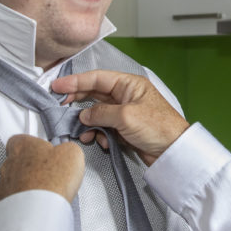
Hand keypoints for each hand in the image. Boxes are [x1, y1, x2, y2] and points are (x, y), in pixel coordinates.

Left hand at [0, 134, 84, 201]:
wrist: (38, 210)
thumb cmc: (51, 180)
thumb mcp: (72, 153)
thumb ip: (67, 148)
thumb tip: (68, 152)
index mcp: (21, 146)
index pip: (21, 138)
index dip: (34, 144)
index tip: (44, 149)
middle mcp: (8, 163)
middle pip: (19, 160)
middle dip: (33, 166)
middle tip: (50, 172)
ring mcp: (4, 184)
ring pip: (16, 180)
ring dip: (29, 184)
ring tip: (47, 190)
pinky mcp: (4, 202)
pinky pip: (15, 198)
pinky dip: (26, 200)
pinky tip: (40, 202)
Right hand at [51, 70, 189, 165]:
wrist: (173, 151)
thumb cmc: (158, 127)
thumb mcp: (125, 116)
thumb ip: (100, 113)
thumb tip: (84, 116)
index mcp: (129, 84)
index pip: (96, 78)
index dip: (75, 81)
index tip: (57, 86)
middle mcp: (126, 96)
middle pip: (94, 94)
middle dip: (77, 100)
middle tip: (60, 105)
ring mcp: (125, 113)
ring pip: (97, 113)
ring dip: (89, 123)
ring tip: (84, 133)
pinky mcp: (125, 129)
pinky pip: (104, 127)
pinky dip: (99, 133)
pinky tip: (101, 141)